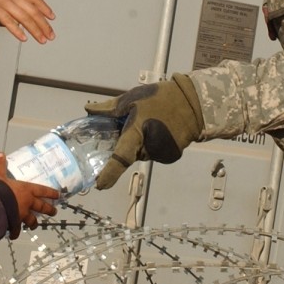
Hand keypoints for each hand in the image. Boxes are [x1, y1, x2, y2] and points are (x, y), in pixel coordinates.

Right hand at [0, 0, 55, 43]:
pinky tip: (23, 38)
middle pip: (32, 9)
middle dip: (44, 24)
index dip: (44, 8)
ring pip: (24, 16)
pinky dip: (17, 30)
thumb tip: (9, 7)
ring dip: (35, 29)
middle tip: (51, 35)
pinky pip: (8, 20)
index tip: (52, 17)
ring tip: (42, 40)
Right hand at [0, 153, 57, 228]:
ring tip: (35, 225)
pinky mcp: (15, 224)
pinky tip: (14, 235)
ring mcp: (22, 215)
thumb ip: (0, 165)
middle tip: (54, 212)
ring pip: (32, 220)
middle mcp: (27, 203)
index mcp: (26, 190)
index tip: (58, 195)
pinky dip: (16, 233)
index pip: (42, 190)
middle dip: (48, 209)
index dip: (51, 192)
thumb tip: (0, 153)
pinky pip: (16, 230)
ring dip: (34, 223)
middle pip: (41, 207)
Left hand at [86, 74, 203, 189]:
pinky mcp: (171, 155)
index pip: (121, 158)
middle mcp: (150, 147)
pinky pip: (154, 152)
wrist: (193, 102)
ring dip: (140, 143)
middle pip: (130, 153)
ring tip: (150, 122)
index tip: (99, 184)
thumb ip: (109, 109)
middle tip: (133, 124)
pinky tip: (159, 129)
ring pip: (142, 153)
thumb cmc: (161, 98)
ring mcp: (162, 153)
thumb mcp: (132, 98)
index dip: (109, 173)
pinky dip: (152, 144)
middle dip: (127, 143)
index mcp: (137, 132)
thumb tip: (90, 111)